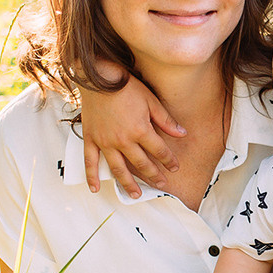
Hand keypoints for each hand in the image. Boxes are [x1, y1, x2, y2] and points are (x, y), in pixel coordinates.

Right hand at [78, 73, 184, 197]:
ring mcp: (105, 142)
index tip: (175, 168)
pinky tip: (96, 189)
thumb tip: (182, 134)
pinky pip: (90, 162)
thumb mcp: (151, 100)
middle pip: (142, 164)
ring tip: (136, 195)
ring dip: (128, 184)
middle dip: (154, 175)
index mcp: (141, 130)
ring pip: (118, 169)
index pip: (159, 151)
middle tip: (162, 185)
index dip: (169, 161)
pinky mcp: (91, 139)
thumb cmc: (126, 86)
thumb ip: (166, 120)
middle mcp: (123, 141)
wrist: (98, 77)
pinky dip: (92, 177)